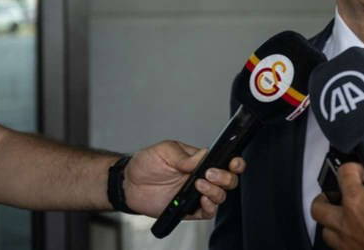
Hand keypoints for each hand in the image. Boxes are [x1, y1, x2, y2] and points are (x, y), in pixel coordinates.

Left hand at [123, 140, 244, 218]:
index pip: (225, 161)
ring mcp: (196, 194)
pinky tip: (202, 200)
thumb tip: (204, 154)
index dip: (234, 162)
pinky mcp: (189, 209)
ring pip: (220, 197)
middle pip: (229, 181)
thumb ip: (185, 156)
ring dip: (215, 192)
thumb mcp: (165, 151)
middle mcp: (202, 178)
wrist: (129, 183)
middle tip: (210, 174)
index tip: (233, 162)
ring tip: (199, 185)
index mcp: (200, 161)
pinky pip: (208, 212)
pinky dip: (209, 208)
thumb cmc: (146, 163)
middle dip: (226, 177)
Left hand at [311, 145, 363, 249]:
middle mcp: (346, 224)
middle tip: (335, 194)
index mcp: (356, 202)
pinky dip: (343, 241)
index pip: (344, 173)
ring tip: (343, 217)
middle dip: (325, 197)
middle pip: (319, 207)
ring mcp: (347, 244)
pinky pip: (338, 248)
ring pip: (326, 231)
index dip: (355, 167)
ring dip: (331, 222)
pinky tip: (355, 238)